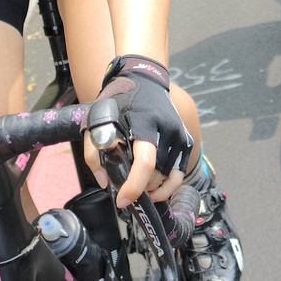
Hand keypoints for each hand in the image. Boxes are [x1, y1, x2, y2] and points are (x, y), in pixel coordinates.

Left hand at [82, 55, 191, 208]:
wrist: (144, 80)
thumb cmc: (118, 100)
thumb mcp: (96, 120)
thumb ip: (94, 152)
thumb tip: (103, 181)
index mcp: (145, 123)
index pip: (145, 162)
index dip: (134, 186)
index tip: (122, 201)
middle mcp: (167, 130)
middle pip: (158, 175)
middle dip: (141, 188)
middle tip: (125, 190)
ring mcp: (180, 135)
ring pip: (170, 177)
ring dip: (155, 189)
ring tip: (139, 189)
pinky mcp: (186, 140)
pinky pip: (180, 173)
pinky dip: (169, 186)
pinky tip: (155, 188)